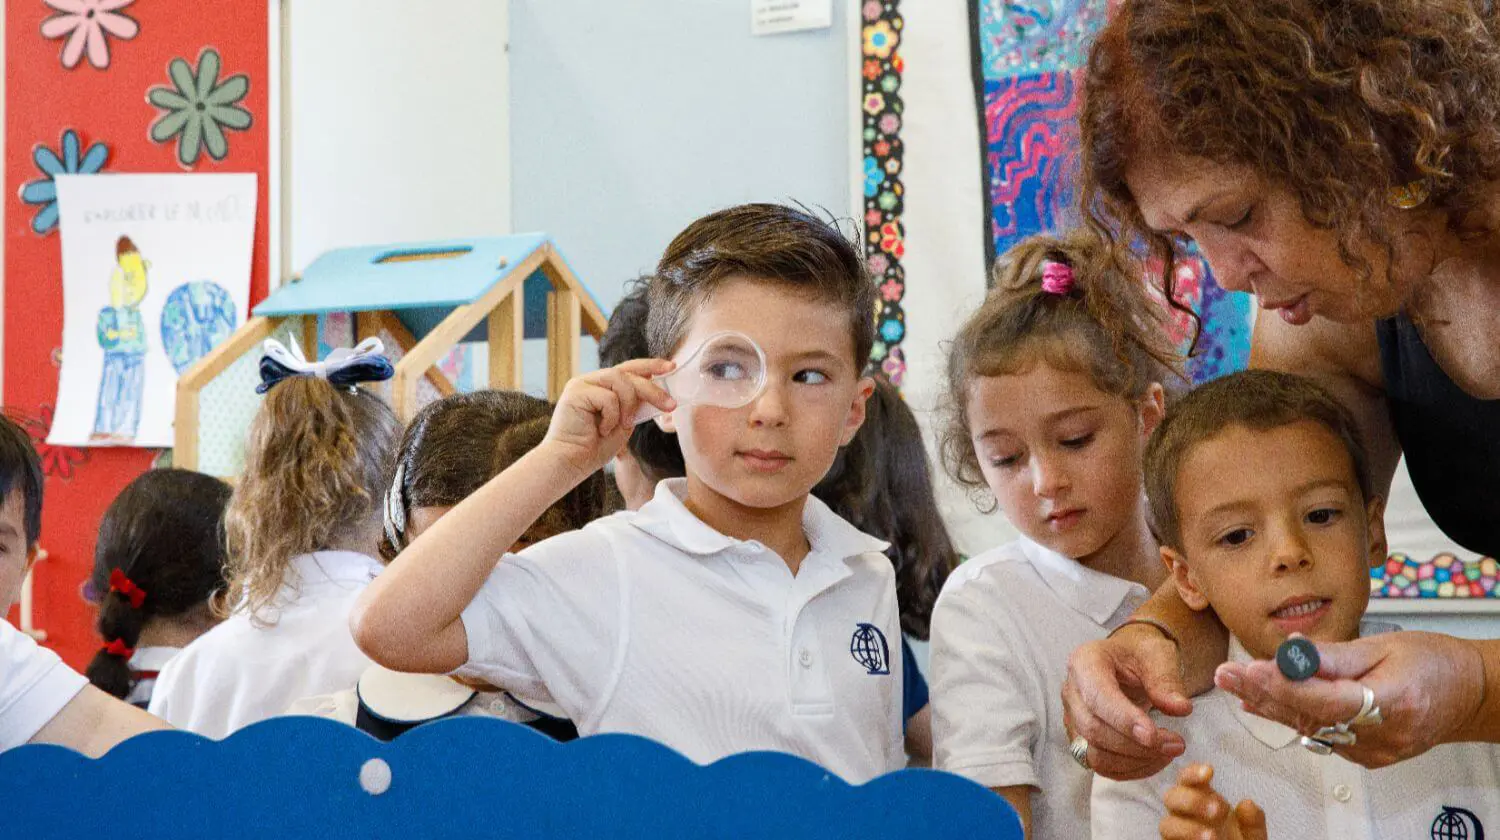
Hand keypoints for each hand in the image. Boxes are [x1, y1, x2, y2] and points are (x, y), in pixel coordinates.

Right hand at [544, 359, 675, 476]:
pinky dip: (612, 416)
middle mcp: (590, 380)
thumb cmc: (594, 447)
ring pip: (619, 380)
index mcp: (601, 385)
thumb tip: (657, 392)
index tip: (671, 367)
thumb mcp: (624, 423)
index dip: (650, 366)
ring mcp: (581, 384)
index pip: (629, 369)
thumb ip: (635, 405)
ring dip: (629, 404)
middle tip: (670, 405)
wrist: (571, 463)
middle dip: (652, 389)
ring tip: (624, 424)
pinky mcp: (575, 392)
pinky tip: (601, 430)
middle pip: (628, 373)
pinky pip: (607, 397)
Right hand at [1063, 625, 1191, 780]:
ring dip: (1136, 761)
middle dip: (1136, 745)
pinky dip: (1131, 770)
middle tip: (1176, 745)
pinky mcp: (1081, 740)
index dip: (1123, 719)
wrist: (1128, 661)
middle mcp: (1071, 692)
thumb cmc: (1140, 654)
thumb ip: (1166, 680)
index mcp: (1084, 662)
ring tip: (1169, 752)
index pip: (1097, 696)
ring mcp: (1072, 719)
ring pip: (1095, 754)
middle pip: (1093, 729)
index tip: (1154, 735)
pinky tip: (1155, 760)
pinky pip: (1101, 766)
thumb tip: (1179, 708)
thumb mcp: (1157, 654)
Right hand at [1159, 764, 1267, 839]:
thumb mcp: (1252, 836)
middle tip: (1218, 810)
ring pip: (1166, 824)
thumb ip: (1253, 823)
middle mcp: (1184, 815)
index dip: (1193, 772)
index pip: (1187, 778)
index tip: (1209, 772)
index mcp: (1201, 801)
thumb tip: (1247, 804)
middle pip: (1171, 797)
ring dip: (1187, 828)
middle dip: (1192, 800)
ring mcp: (1177, 834)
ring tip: (1211, 836)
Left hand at [1214, 631, 1484, 767]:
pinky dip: (1290, 715)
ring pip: (1309, 727)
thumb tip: (1289, 653)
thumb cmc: (1432, 662)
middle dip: (1262, 692)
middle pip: (1310, 717)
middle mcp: (1381, 735)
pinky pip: (1320, 734)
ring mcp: (1373, 751)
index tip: (1250, 670)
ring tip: (1232, 682)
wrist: (1466, 694)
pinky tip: (1259, 702)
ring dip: (1268, 704)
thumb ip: (1334, 656)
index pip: (1327, 701)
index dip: (1284, 687)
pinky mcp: (1365, 755)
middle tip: (1225, 673)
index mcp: (1392, 703)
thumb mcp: (1385, 645)